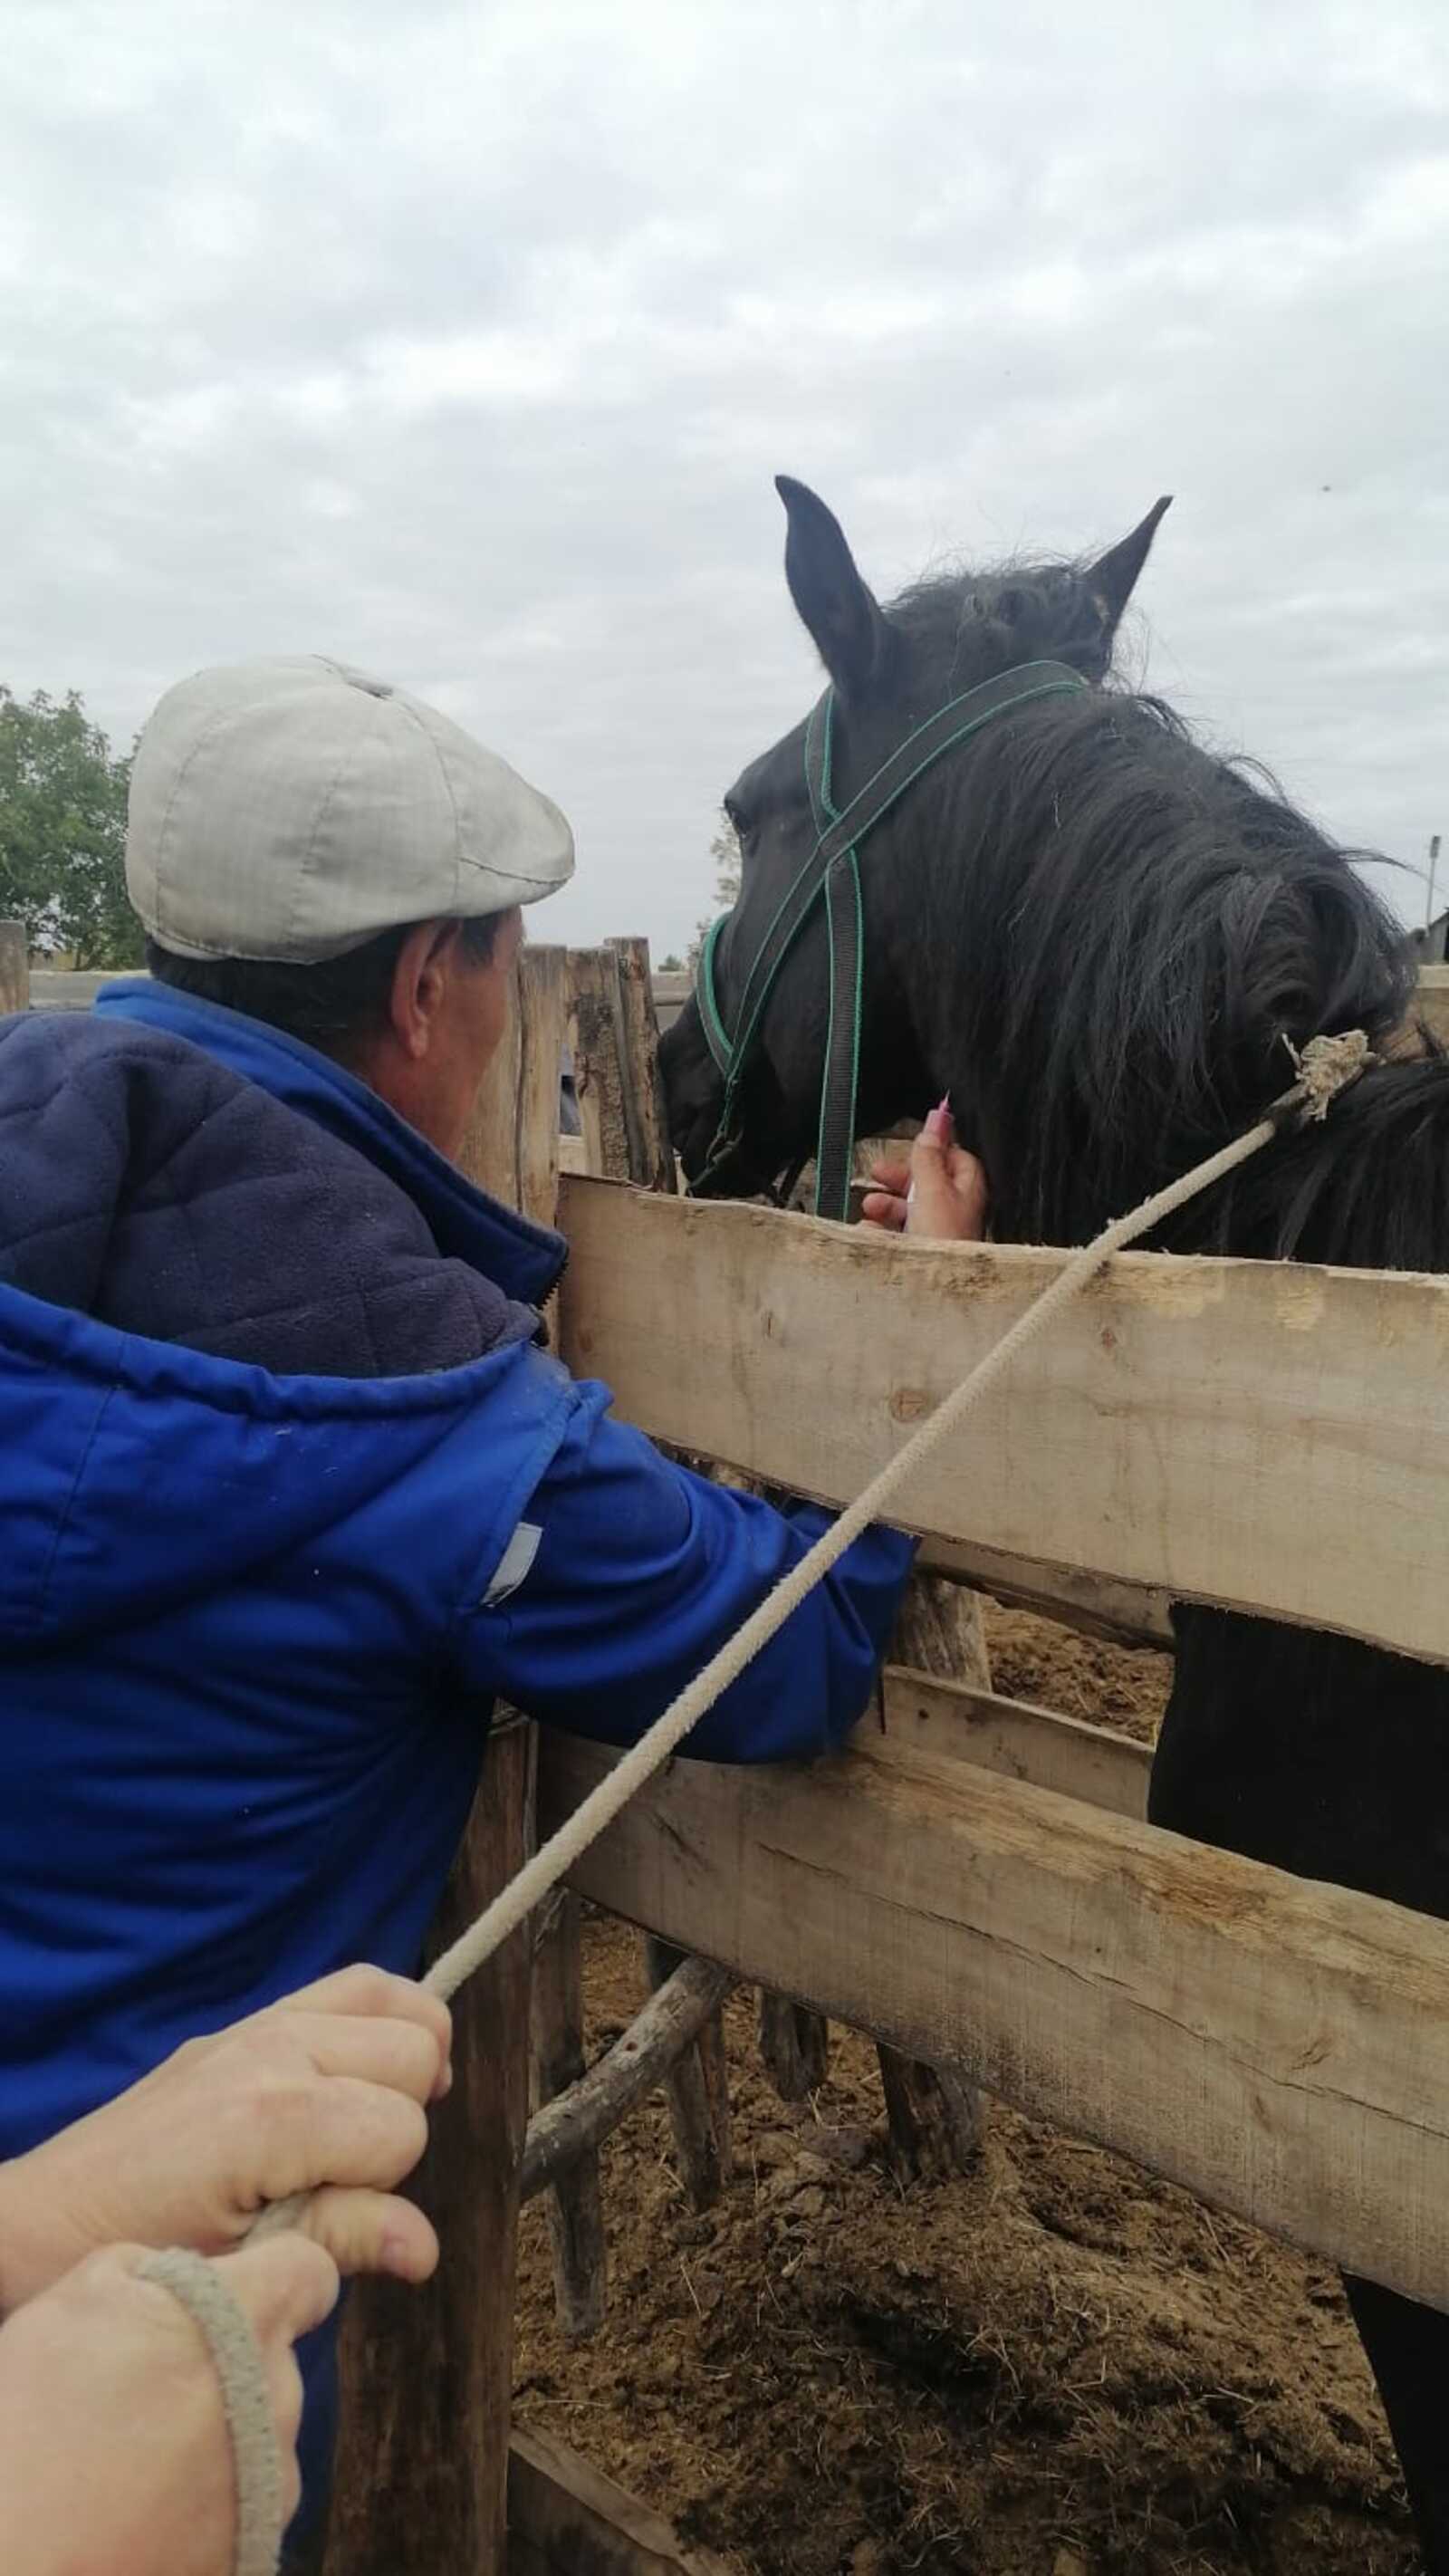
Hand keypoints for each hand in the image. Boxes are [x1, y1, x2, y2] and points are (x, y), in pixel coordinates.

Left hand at [0, 1966, 450, 2310]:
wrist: (53, 2220)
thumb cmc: (145, 2253)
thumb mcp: (241, 2266)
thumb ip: (339, 2238)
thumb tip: (424, 2249)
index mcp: (272, 2115)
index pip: (402, 2131)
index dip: (385, 2189)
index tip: (334, 2220)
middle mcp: (276, 2047)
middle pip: (414, 2051)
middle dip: (399, 2121)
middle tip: (350, 2176)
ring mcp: (264, 2023)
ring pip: (398, 2002)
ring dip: (403, 2063)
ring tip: (373, 2121)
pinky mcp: (253, 2020)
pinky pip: (355, 1986)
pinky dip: (383, 2021)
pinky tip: (363, 2078)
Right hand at [0, 2233, 336, 2575]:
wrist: (26, 2560)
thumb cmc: (42, 2424)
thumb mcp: (79, 2299)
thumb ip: (153, 2268)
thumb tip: (178, 2276)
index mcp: (246, 2320)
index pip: (309, 2272)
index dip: (275, 2276)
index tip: (241, 2294)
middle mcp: (279, 2397)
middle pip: (273, 2360)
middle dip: (226, 2364)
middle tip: (151, 2388)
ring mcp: (274, 2482)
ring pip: (261, 2434)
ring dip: (219, 2435)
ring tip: (139, 2455)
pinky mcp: (255, 2545)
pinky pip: (246, 2501)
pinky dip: (208, 2498)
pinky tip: (147, 2501)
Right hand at [860, 1103, 988, 1241]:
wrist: (934, 1293)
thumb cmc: (941, 1240)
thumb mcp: (931, 1189)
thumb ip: (928, 1155)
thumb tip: (936, 1120)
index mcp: (967, 1190)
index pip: (957, 1157)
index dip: (933, 1149)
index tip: (911, 1145)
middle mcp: (956, 1211)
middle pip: (927, 1182)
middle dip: (899, 1178)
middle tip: (876, 1173)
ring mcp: (938, 1233)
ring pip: (909, 1209)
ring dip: (885, 1204)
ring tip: (869, 1207)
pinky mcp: (921, 1253)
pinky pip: (899, 1234)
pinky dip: (882, 1230)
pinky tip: (870, 1232)